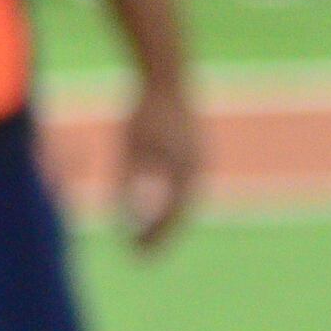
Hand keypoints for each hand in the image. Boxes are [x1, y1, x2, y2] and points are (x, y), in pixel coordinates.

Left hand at [113, 68, 202, 253]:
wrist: (166, 73)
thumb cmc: (147, 110)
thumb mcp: (135, 146)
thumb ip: (135, 181)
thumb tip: (134, 214)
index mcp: (186, 172)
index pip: (170, 216)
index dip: (154, 238)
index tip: (137, 257)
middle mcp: (196, 170)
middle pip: (178, 212)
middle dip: (160, 234)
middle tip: (141, 255)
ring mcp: (196, 159)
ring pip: (180, 200)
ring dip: (164, 219)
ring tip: (146, 237)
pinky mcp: (189, 150)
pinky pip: (179, 184)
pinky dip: (167, 200)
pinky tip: (151, 206)